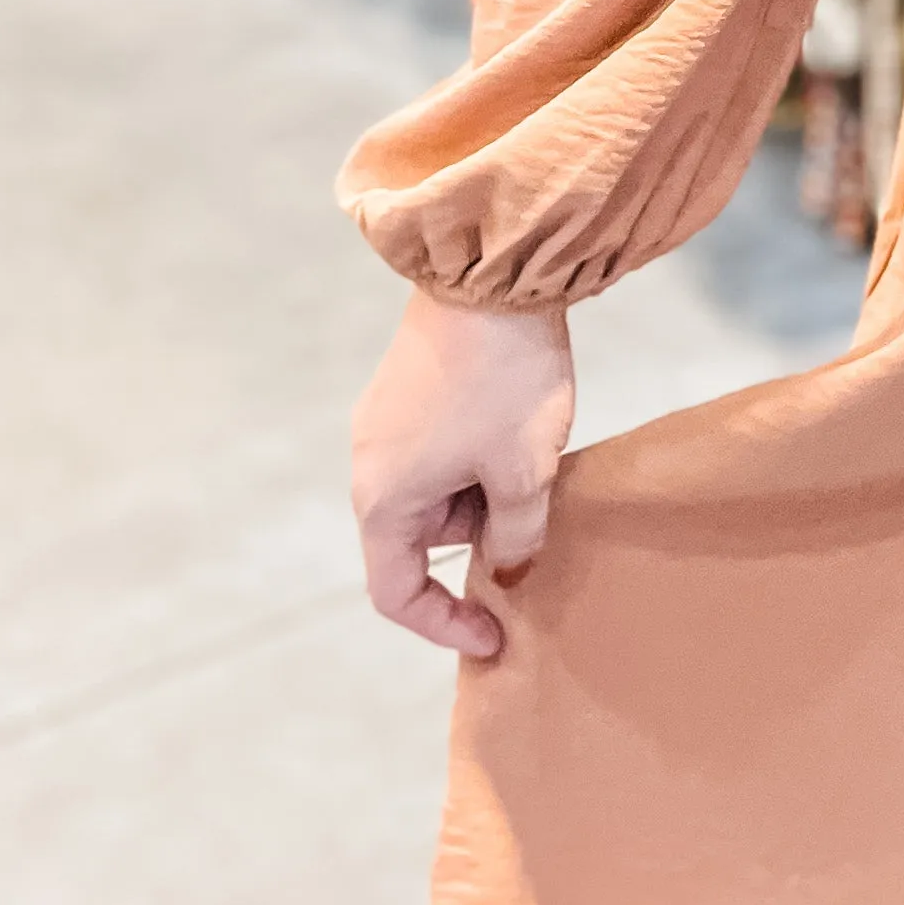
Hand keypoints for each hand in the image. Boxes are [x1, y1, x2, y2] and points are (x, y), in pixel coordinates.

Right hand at [352, 286, 574, 658]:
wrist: (492, 270)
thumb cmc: (504, 381)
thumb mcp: (523, 474)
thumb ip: (514, 540)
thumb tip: (507, 570)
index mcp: (382, 498)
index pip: (396, 593)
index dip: (444, 625)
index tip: (496, 634)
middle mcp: (369, 463)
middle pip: (420, 538)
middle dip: (477, 543)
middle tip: (535, 523)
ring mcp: (385, 420)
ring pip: (435, 490)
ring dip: (482, 494)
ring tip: (534, 463)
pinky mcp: (407, 386)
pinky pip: (438, 450)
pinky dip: (476, 459)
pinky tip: (520, 432)